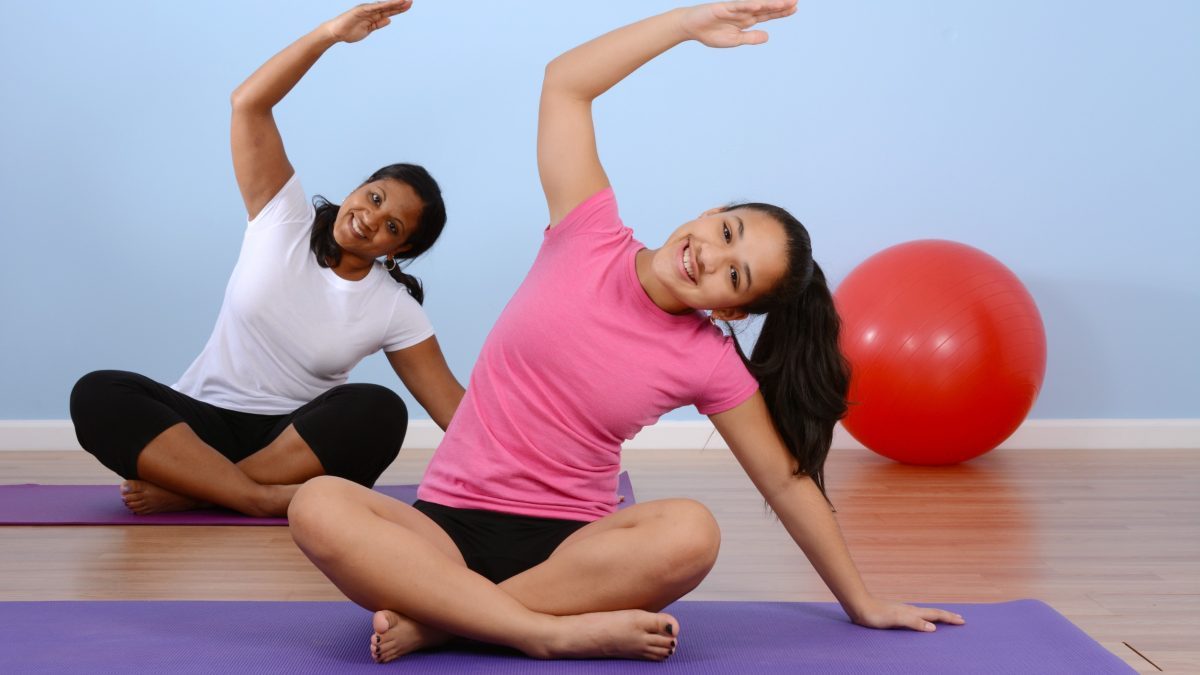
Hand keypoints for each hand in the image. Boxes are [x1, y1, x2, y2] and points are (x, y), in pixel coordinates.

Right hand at [324, 0, 411, 43]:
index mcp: (373, 15)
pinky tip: (390, 4)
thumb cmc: (350, 31)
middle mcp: (371, 10)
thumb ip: (378, 24)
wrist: (337, 33)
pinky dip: (381, 5)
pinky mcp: (360, 10)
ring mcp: (366, 10)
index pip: (389, 11)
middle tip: (411, 1)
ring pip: (382, 6)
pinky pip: (373, 8)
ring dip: (393, 3)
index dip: (399, 9)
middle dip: (400, 4)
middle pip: (388, 7)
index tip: (409, 5)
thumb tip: (389, 19)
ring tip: (404, 0)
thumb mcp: (369, 29)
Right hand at [678, 0, 797, 47]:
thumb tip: (768, 37)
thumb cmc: (710, 33)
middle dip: (781, 5)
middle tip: (796, 1)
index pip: (767, 15)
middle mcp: (743, 12)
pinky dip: (749, 6)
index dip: (780, 12)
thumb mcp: (734, 40)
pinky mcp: (723, 8)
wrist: (691, 27)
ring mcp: (734, 9)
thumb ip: (750, 38)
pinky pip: (738, 6)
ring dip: (770, 4)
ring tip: (785, 3)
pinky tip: (760, 5)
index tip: (794, 9)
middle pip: (765, 8)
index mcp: (746, 21)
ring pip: (756, 5)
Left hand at [851, 597, 965, 631]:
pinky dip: (924, 619)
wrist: (859, 606)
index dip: (949, 618)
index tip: (962, 621)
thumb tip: (933, 628)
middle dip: (947, 616)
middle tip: (960, 619)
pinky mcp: (895, 615)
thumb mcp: (896, 619)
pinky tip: (920, 621)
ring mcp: (903, 612)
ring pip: (925, 614)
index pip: (935, 615)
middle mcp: (910, 610)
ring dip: (937, 617)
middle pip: (933, 613)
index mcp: (913, 612)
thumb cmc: (876, 614)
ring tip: (944, 619)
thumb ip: (914, 622)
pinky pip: (916, 617)